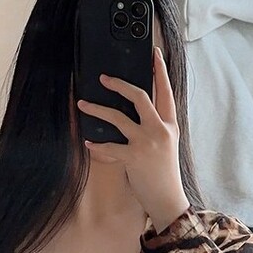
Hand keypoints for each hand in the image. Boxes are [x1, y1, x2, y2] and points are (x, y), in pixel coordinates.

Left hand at [76, 46, 188, 229]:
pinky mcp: (134, 157)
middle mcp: (160, 129)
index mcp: (170, 124)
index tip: (155, 52)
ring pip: (118, 118)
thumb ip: (156, 125)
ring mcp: (147, 143)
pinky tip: (88, 143)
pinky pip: (109, 146)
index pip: (166, 91)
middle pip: (139, 96)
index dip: (160, 70)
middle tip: (103, 78)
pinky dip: (97, 144)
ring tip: (83, 104)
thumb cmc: (164, 171)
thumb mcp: (167, 144)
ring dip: (97, 109)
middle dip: (119, 84)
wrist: (168, 199)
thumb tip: (138, 108)